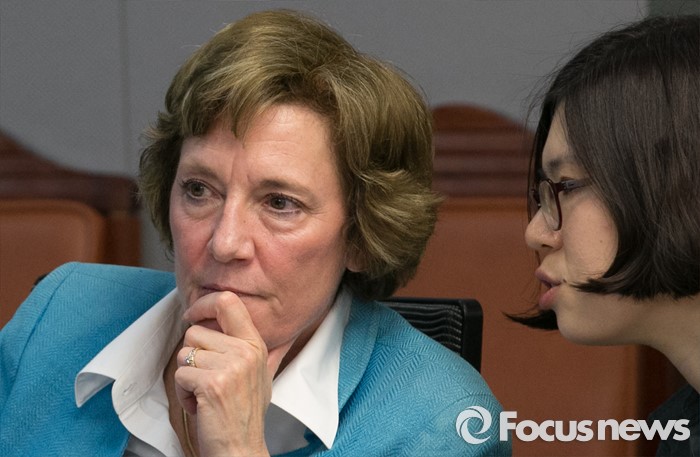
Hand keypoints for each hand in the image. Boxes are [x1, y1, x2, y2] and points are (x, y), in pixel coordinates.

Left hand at [175, 291, 293, 456]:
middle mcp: (246, 351)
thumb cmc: (242, 414)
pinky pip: (181, 375)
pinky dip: (184, 394)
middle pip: (195, 332)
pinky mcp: (212, 384)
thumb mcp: (257, 372)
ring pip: (184, 353)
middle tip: (208, 379)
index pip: (228, 302)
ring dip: (187, 377)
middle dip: (192, 356)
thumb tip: (226, 315)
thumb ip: (245, 345)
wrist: (240, 449)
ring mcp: (230, 367)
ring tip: (206, 394)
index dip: (203, 305)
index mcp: (255, 344)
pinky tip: (201, 406)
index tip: (192, 315)